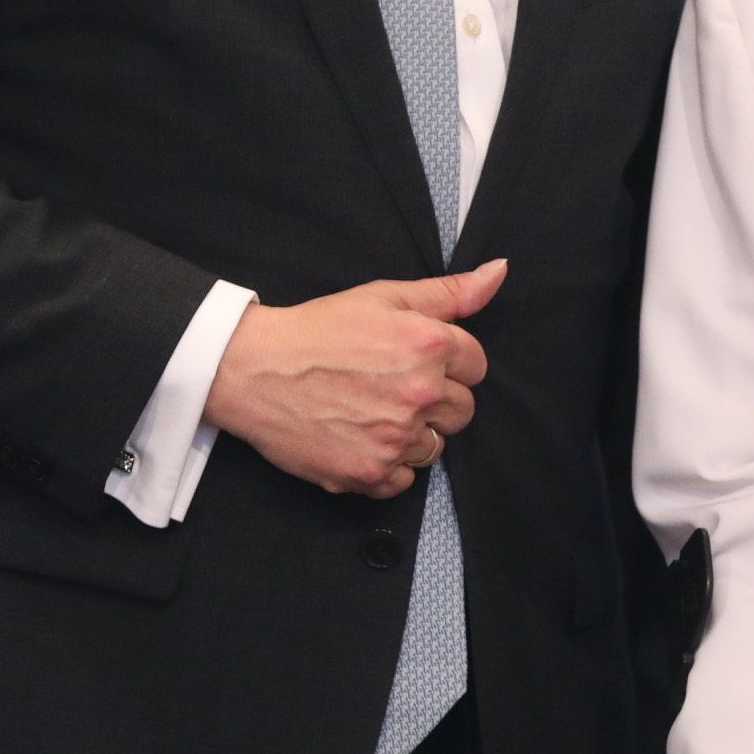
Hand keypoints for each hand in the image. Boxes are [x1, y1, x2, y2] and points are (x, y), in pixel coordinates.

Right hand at [202, 261, 504, 498]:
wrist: (253, 369)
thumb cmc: (317, 330)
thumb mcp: (384, 296)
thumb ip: (449, 292)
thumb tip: (500, 271)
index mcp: (429, 346)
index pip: (476, 367)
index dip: (449, 364)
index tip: (417, 363)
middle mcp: (419, 394)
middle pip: (462, 411)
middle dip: (436, 401)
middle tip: (391, 388)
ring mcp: (395, 439)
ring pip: (434, 448)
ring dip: (413, 435)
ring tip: (373, 413)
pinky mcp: (369, 474)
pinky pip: (404, 481)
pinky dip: (387, 466)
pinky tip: (360, 439)